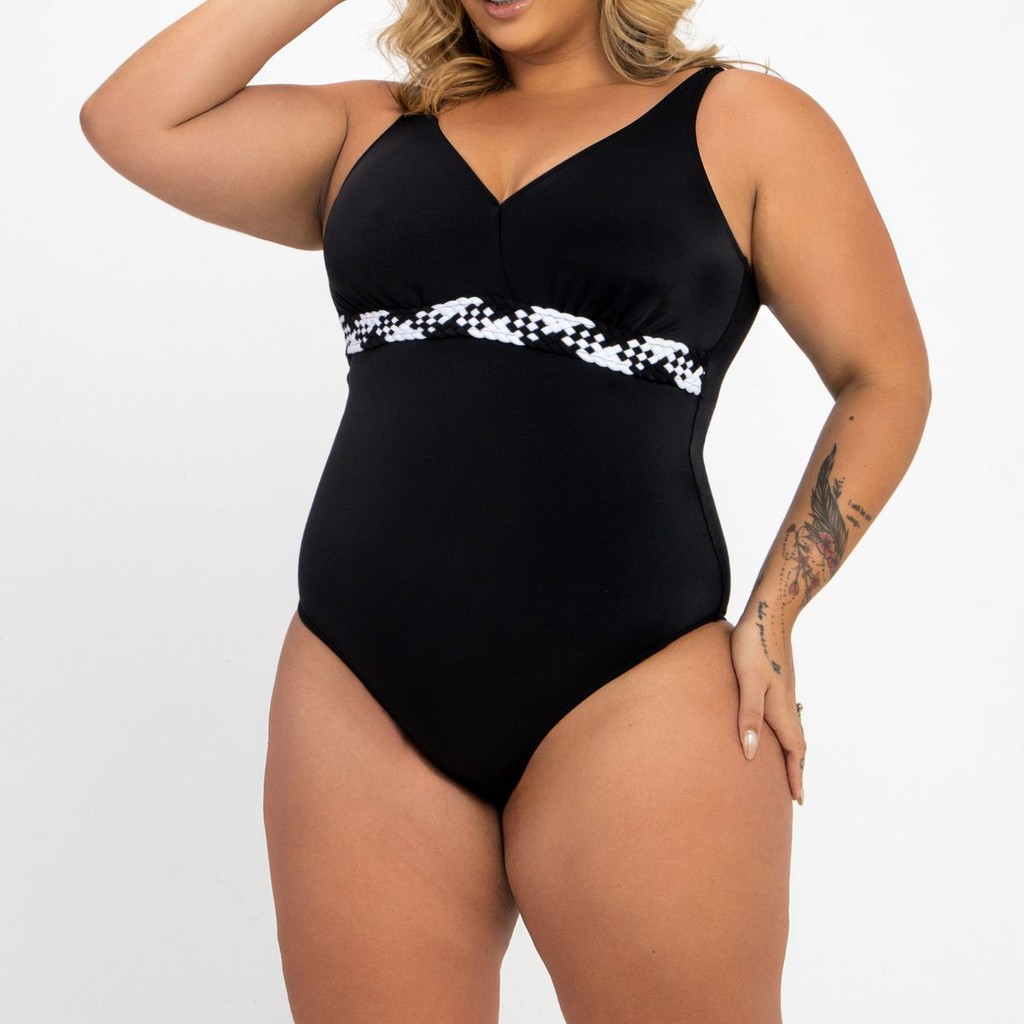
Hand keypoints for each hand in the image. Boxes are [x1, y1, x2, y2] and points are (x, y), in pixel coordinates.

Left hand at [729, 609, 805, 804]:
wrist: (769, 612)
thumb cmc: (752, 645)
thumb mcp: (747, 682)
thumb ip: (748, 715)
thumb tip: (751, 754)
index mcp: (780, 708)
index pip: (792, 751)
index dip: (794, 775)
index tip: (798, 800)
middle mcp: (786, 702)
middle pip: (795, 744)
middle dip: (795, 769)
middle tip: (795, 792)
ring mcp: (784, 690)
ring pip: (791, 729)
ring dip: (792, 751)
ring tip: (788, 766)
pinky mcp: (778, 679)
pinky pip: (785, 715)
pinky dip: (785, 731)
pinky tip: (774, 727)